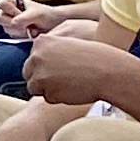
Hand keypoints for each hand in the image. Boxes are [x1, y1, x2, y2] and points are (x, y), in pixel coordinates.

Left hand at [20, 33, 138, 107]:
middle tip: (63, 80)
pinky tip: (73, 90)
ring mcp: (40, 73)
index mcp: (41, 42)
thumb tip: (37, 63)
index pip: (32, 59)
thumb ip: (50, 52)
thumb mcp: (68, 45)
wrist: (110, 71)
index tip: (59, 70)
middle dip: (42, 79)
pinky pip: (47, 98)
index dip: (45, 68)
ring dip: (50, 90)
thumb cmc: (95, 58)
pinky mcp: (47, 90)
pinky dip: (58, 98)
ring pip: (35, 88)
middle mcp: (36, 56)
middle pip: (29, 74)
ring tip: (70, 84)